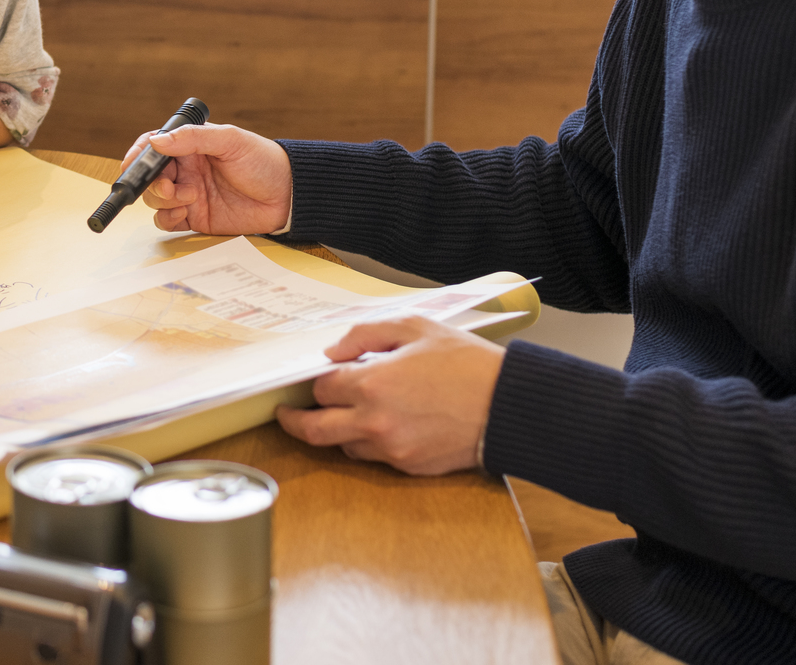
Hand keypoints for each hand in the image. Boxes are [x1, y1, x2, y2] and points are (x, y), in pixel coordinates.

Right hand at [118, 123, 294, 234]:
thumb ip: (192, 138)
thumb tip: (158, 141)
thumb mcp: (229, 141)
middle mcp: (185, 170)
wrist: (288, 195)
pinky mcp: (195, 218)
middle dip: (152, 182)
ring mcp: (189, 195)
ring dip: (162, 200)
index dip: (138, 156)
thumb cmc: (262, 161)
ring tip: (188, 197)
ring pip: (155, 200)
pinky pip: (167, 221)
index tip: (131, 164)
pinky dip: (167, 218)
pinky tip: (183, 213)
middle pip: (149, 177)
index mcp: (190, 147)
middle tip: (169, 186)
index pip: (153, 147)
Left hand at [274, 316, 503, 474]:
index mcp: (371, 385)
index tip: (314, 378)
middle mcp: (374, 423)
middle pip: (315, 431)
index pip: (321, 389)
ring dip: (340, 430)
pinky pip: (376, 457)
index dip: (316, 381)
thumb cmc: (466, 363)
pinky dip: (372, 441)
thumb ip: (366, 334)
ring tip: (349, 411)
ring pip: (345, 446)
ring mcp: (392, 449)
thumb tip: (332, 351)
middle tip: (286, 415)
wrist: (509, 406)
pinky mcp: (409, 467)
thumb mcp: (415, 328)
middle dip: (295, 422)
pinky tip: (387, 422)